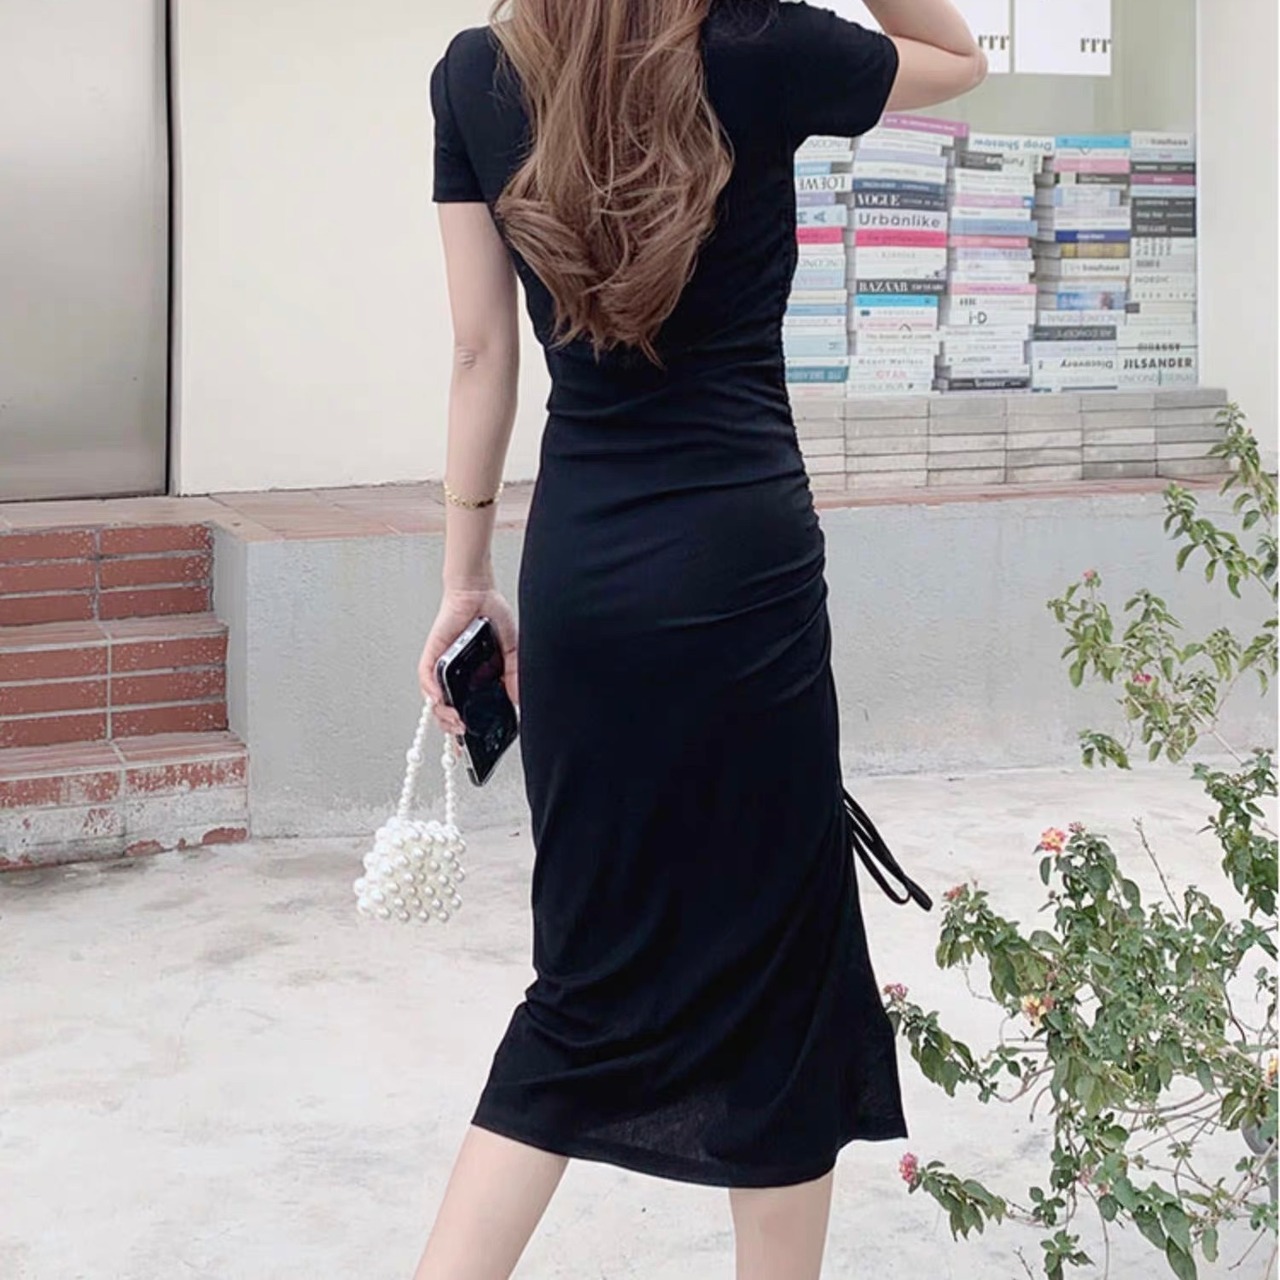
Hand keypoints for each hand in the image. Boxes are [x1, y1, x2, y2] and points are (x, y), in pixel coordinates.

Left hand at [418, 586, 518, 735]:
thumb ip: (514, 673)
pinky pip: (427, 674)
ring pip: (434, 697)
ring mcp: (443, 663)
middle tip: (462, 737)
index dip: (465, 728)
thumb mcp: (510, 650)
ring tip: (454, 722)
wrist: (479, 591)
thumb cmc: (490, 614)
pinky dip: (431, 689)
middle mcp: (455, 672)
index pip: (466, 707)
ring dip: (442, 713)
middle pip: (446, 708)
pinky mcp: (434, 651)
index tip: (469, 748)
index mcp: (473, 675)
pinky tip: (439, 699)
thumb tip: (518, 698)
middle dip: (452, 728)